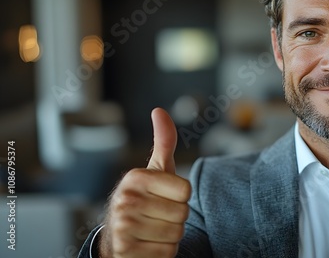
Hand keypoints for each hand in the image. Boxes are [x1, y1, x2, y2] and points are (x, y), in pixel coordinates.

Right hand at [99, 108, 191, 256]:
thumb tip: (159, 110)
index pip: (185, 190)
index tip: (164, 197)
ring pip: (176, 235)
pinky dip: (163, 252)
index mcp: (136, 178)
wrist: (118, 236)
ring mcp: (123, 227)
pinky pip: (167, 254)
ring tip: (153, 229)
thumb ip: (163, 142)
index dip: (180, 197)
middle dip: (176, 218)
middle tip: (158, 215)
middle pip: (182, 214)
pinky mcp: (126, 252)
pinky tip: (148, 245)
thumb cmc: (146, 197)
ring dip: (170, 236)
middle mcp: (125, 200)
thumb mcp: (155, 170)